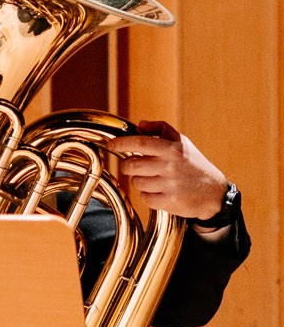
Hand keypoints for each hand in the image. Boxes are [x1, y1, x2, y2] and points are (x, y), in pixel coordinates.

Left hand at [107, 123, 230, 222]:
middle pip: (131, 165)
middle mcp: (170, 166)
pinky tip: (160, 190)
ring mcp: (170, 185)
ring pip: (136, 182)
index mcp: (172, 149)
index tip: (111, 144)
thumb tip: (140, 124)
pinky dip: (148, 194)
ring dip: (140, 180)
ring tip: (154, 178)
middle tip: (135, 165)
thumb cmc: (194, 164)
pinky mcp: (169, 201)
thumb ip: (161, 130)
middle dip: (128, 166)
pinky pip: (144, 197)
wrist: (214, 192)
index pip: (140, 143)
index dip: (121, 143)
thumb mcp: (182, 143)